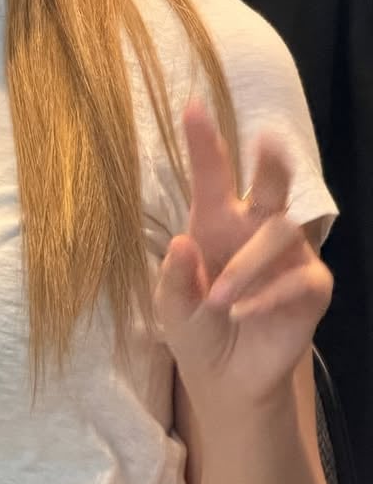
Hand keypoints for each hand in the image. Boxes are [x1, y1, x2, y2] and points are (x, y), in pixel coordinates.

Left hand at [155, 102, 332, 416]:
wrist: (226, 377)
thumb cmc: (196, 327)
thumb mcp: (171, 307)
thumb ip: (174, 279)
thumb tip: (182, 245)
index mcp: (215, 222)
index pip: (212, 176)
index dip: (204, 142)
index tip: (192, 107)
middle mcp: (256, 229)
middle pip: (272, 185)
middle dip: (270, 162)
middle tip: (267, 140)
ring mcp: (289, 255)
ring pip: (278, 235)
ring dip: (245, 267)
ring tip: (220, 300)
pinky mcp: (311, 286)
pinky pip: (295, 279)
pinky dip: (265, 296)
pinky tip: (242, 313)